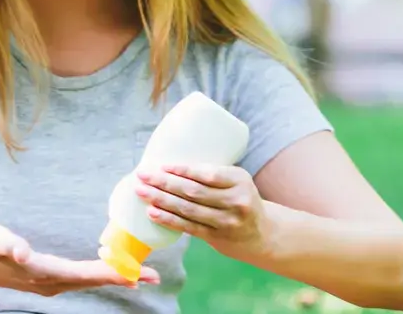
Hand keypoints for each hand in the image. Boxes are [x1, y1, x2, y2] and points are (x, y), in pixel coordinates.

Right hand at [0, 222, 160, 296]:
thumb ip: (7, 244)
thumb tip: (22, 251)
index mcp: (42, 272)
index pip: (83, 273)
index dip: (110, 272)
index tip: (134, 272)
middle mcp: (50, 282)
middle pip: (93, 281)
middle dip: (123, 278)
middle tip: (153, 276)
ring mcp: (49, 283)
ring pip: (89, 281)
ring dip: (114, 277)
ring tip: (140, 274)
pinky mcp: (48, 279)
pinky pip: (81, 278)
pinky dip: (100, 274)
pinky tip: (111, 269)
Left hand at [134, 164, 270, 257]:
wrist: (261, 233)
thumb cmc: (240, 199)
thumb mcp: (236, 181)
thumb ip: (212, 174)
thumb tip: (170, 166)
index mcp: (240, 180)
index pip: (208, 174)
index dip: (184, 170)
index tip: (162, 165)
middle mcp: (236, 201)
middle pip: (193, 191)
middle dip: (164, 182)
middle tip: (143, 175)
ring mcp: (226, 221)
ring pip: (188, 209)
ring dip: (161, 200)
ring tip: (142, 192)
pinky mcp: (216, 237)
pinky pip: (188, 227)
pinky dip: (168, 219)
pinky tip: (152, 212)